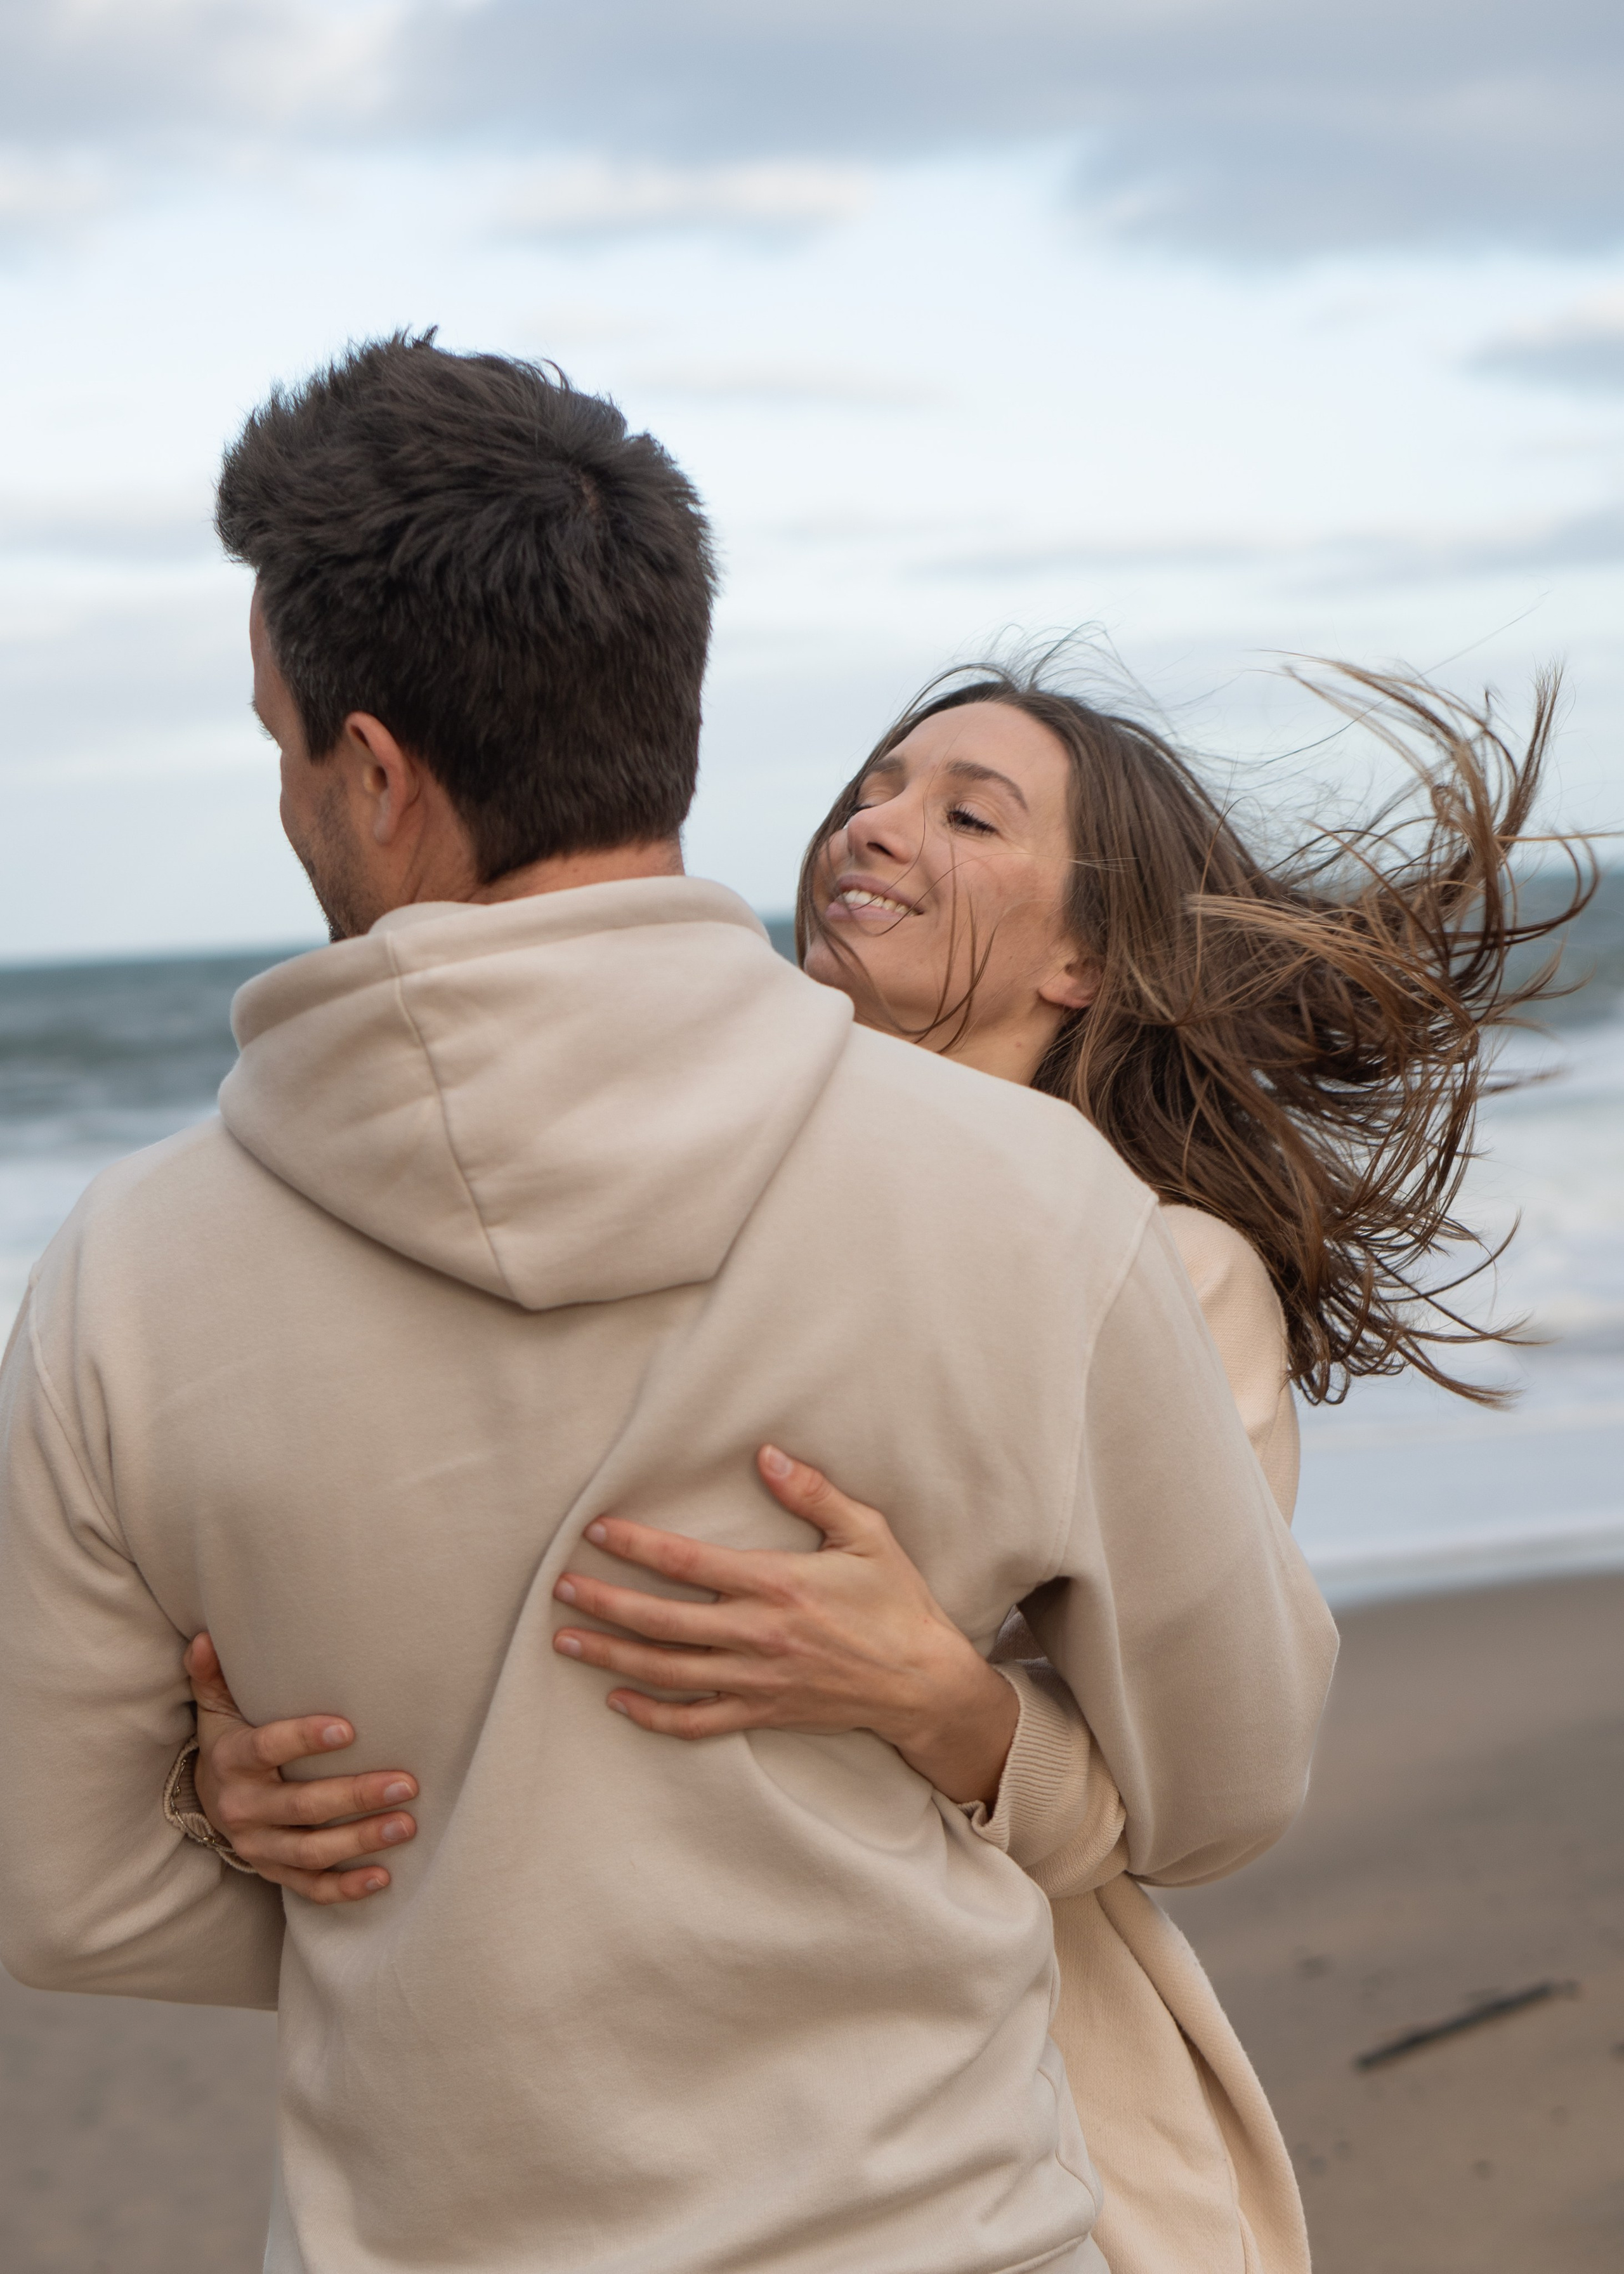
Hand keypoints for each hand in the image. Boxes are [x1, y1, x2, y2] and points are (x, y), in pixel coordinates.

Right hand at [183, 1633, 418, 1904]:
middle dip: (355, 1796)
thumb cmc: (229, 1741)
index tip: (349, 1730)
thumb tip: (205, 1638)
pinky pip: (309, 1886)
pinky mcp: (272, 1870)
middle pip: (301, 1806)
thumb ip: (213, 1675)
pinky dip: (344, 1888)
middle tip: (406, 1784)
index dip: (305, 1739)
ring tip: (406, 1825)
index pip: (267, 1749)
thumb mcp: (216, 1708)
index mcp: (232, 1760)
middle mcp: (243, 1807)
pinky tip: (383, 1878)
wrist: (207, 1799)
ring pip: (311, 1850)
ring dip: (360, 1841)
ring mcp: (258, 1845)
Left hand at [551, 1447, 1018, 1805]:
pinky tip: (617, 1699)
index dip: (636, 1545)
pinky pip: (694, 1722)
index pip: (687, 1562)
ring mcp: (755, 1680)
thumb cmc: (896, 1604)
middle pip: (661, 1620)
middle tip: (559, 1588)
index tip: (596, 1531)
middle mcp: (757, 1635)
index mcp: (777, 1585)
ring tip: (566, 1640)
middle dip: (604, 1601)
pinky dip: (651, 1714)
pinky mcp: (762, 1712)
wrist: (923, 1684)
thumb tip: (766, 1455)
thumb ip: (814, 1493)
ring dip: (611, 1655)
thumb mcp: (867, 1534)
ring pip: (666, 1671)